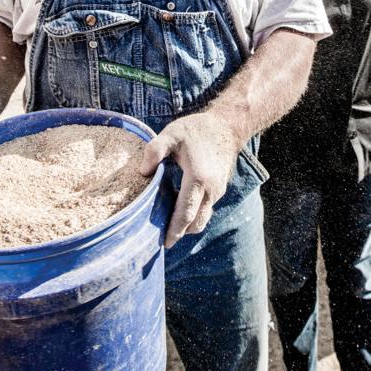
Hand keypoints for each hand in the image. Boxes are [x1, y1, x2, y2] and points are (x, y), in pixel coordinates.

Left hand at [139, 111, 239, 248]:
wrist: (227, 127)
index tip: (164, 244)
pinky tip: (178, 209)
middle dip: (179, 233)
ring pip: (202, 218)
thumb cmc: (197, 130)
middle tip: (161, 239)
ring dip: (187, 225)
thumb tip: (143, 172)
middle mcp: (211, 190)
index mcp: (198, 179)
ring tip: (167, 224)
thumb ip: (155, 151)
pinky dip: (194, 215)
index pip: (186, 213)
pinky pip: (206, 209)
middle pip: (196, 223)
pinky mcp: (219, 190)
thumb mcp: (172, 134)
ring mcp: (217, 191)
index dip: (175, 230)